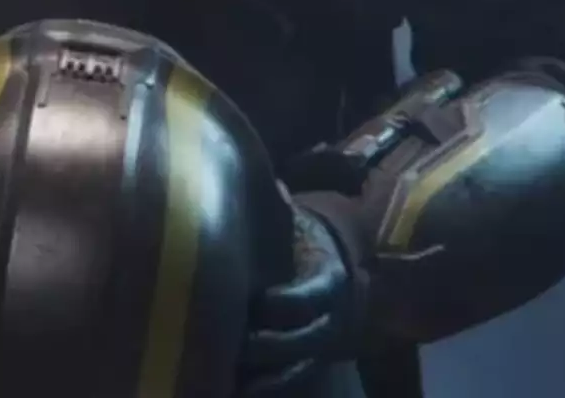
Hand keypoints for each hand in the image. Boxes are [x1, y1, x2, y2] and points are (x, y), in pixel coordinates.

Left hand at [240, 193, 366, 393]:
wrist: (322, 259)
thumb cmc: (296, 234)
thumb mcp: (294, 220)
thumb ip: (283, 209)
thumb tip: (273, 187)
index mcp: (330, 277)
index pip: (314, 295)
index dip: (289, 301)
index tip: (260, 301)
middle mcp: (333, 317)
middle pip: (306, 340)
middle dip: (271, 345)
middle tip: (235, 342)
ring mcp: (322, 345)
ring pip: (298, 368)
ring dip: (266, 377)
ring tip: (231, 377)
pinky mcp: (306, 361)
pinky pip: (290, 382)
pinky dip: (265, 388)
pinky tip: (233, 388)